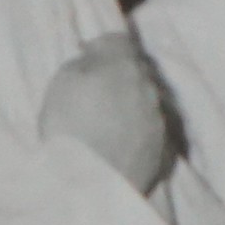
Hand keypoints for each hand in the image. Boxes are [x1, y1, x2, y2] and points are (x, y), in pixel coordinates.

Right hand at [40, 32, 173, 195]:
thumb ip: (83, 63)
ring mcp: (158, 121)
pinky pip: (151, 131)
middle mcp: (148, 88)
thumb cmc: (69, 127)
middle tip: (97, 89)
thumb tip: (95, 59)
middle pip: (137, 71)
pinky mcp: (162, 151)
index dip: (101, 46)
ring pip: (147, 102)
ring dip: (130, 105)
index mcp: (124, 65)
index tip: (87, 55)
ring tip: (107, 121)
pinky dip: (137, 132)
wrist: (90, 183)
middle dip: (119, 75)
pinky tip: (120, 144)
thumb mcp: (62, 82)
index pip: (119, 41)